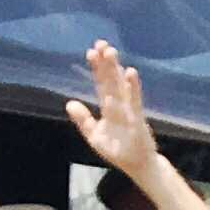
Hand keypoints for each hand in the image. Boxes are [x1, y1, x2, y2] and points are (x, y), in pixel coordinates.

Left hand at [62, 41, 158, 182]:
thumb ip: (84, 120)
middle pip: (110, 80)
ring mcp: (129, 110)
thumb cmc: (119, 151)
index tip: (91, 51)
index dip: (96, 69)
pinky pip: (134, 102)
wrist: (139, 166)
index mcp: (109, 108)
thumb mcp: (95, 137)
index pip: (101, 84)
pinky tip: (130, 73)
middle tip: (101, 43)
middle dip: (105, 62)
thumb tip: (69, 103)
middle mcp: (119, 105)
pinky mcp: (138, 120)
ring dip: (115, 69)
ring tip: (111, 51)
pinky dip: (132, 88)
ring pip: (120, 86)